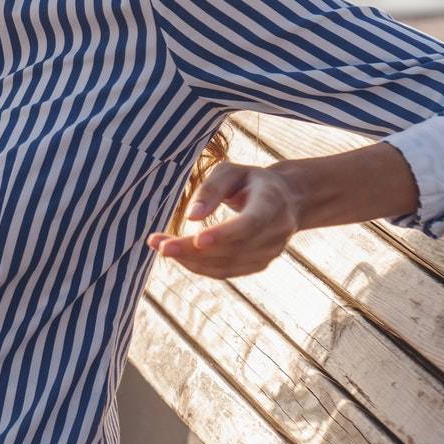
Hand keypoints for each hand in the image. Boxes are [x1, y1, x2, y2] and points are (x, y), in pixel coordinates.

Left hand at [146, 160, 300, 279]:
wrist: (284, 198)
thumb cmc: (249, 181)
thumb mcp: (231, 172)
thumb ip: (211, 189)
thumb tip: (192, 217)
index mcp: (272, 203)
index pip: (250, 224)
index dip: (225, 234)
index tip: (196, 239)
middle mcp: (276, 231)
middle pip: (233, 248)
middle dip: (193, 250)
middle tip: (160, 244)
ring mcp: (270, 252)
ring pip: (227, 265)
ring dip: (190, 260)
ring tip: (160, 245)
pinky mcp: (259, 264)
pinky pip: (226, 272)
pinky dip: (199, 266)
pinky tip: (178, 254)